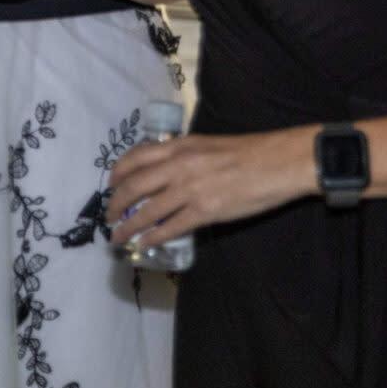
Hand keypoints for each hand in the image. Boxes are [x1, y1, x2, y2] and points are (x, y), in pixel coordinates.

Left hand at [104, 127, 318, 248]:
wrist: (278, 162)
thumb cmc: (248, 152)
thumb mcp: (206, 145)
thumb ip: (183, 156)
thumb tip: (165, 171)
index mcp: (180, 146)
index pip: (136, 157)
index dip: (118, 173)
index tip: (111, 185)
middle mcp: (179, 165)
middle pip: (134, 185)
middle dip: (116, 203)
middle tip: (108, 215)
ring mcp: (190, 189)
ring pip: (147, 210)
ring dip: (128, 225)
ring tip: (117, 235)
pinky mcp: (205, 211)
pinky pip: (171, 227)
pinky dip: (152, 236)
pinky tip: (144, 243)